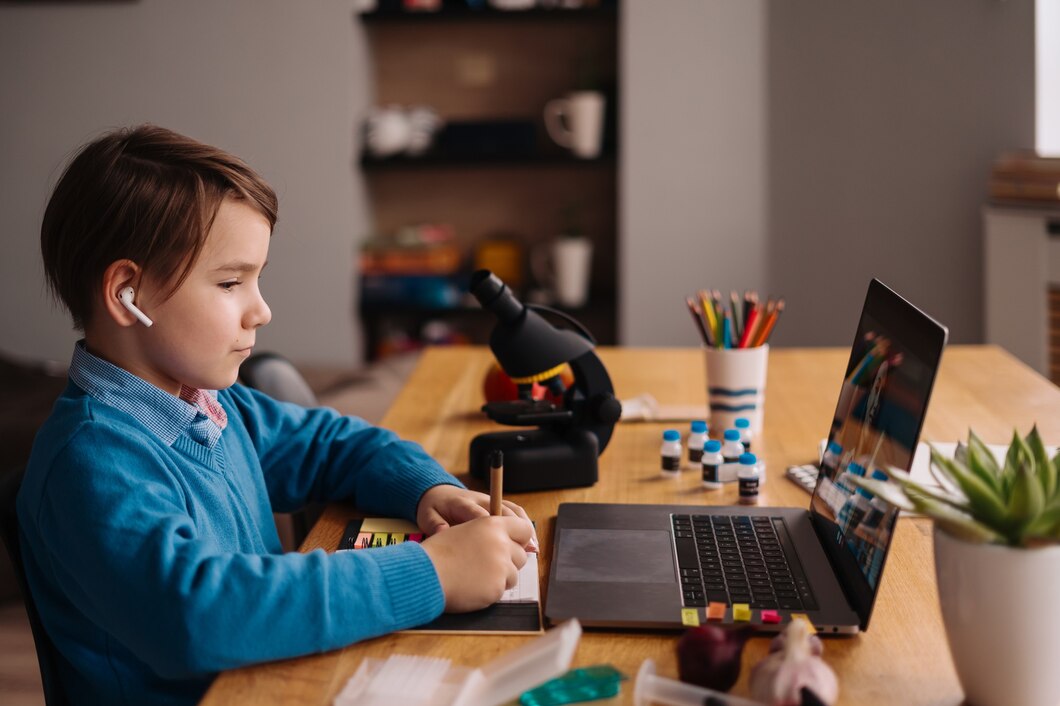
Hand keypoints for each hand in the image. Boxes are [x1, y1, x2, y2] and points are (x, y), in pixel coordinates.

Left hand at [416, 484, 536, 548]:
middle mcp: (480, 499)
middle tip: (524, 547)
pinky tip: (530, 542)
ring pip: (512, 510)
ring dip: (524, 527)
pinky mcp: (497, 505)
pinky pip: (515, 513)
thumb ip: (434, 524)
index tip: (496, 537)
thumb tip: (443, 532)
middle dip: (513, 528)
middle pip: (501, 509)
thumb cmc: (434, 508)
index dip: (487, 523)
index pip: (476, 511)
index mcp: (461, 502)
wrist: (438, 493)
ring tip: (532, 547)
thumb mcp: (427, 516)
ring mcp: (491, 501)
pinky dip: (525, 526)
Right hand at [420, 515, 532, 612]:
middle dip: (509, 561)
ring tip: (476, 575)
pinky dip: (490, 591)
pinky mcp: (497, 586)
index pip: (525, 528)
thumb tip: (510, 544)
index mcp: (492, 524)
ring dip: (500, 578)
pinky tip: (473, 586)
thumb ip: (490, 535)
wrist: (426, 573)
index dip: (520, 539)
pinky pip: (502, 590)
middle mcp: (501, 542)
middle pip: (521, 554)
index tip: (514, 546)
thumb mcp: (466, 531)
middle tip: (487, 565)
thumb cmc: (439, 552)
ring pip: (514, 574)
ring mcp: (501, 566)